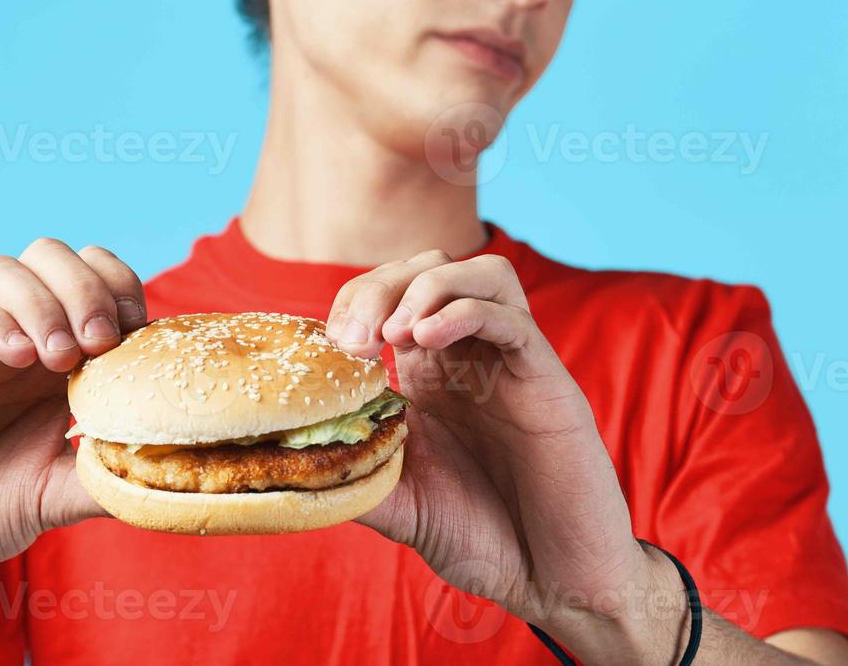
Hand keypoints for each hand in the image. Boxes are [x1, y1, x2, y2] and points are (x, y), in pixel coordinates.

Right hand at [0, 238, 146, 580]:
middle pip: (50, 255)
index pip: (94, 275)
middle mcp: (11, 333)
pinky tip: (18, 358)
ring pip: (1, 270)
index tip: (138, 335)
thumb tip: (171, 470)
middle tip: (100, 343)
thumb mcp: (60, 494)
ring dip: (41, 301)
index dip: (122, 288)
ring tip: (58, 357)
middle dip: (86, 287)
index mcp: (54, 352)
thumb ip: (107, 475)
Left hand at [327, 249, 685, 664]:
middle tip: (355, 340)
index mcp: (431, 373)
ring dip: (427, 287)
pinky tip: (428, 338)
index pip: (390, 296)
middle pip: (428, 268)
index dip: (353, 302)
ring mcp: (511, 363)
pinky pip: (512, 318)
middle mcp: (471, 356)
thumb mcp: (400, 505)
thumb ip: (354, 475)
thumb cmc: (483, 538)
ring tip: (394, 335)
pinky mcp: (547, 380)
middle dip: (380, 287)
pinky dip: (466, 311)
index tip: (331, 347)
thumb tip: (292, 461)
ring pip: (479, 273)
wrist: (555, 580)